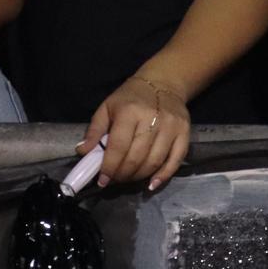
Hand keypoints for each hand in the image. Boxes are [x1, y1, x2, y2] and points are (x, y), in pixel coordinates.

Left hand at [83, 75, 190, 190]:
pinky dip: (163, 176)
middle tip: (114, 179)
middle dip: (122, 174)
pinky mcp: (185, 133)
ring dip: (138, 177)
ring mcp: (171, 127)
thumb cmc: (130, 97)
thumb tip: (83, 152)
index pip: (119, 146)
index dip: (109, 166)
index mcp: (130, 111)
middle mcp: (152, 119)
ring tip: (128, 179)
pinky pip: (175, 161)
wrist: (163, 83)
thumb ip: (94, 130)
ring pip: (154, 162)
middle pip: (137, 157)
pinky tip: (151, 185)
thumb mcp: (107, 107)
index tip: (102, 180)